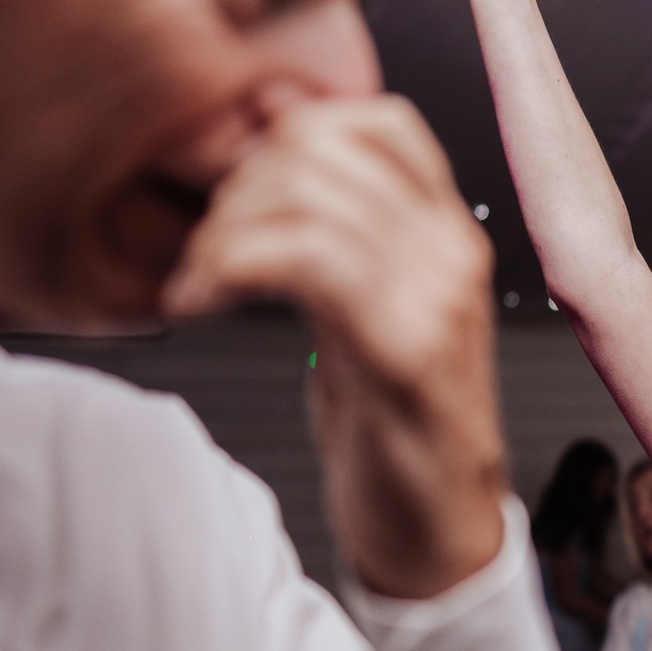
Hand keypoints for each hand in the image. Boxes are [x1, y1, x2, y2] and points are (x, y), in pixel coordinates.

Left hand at [163, 97, 508, 598]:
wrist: (438, 529)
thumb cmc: (395, 425)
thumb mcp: (365, 305)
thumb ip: (336, 230)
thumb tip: (271, 140)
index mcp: (449, 233)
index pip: (377, 120)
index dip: (286, 137)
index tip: (241, 199)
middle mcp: (453, 251)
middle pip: (323, 148)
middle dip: (234, 191)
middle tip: (204, 256)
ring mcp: (436, 297)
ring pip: (306, 198)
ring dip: (220, 236)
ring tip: (198, 287)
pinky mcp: (405, 350)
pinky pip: (307, 260)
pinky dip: (229, 270)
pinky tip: (201, 305)